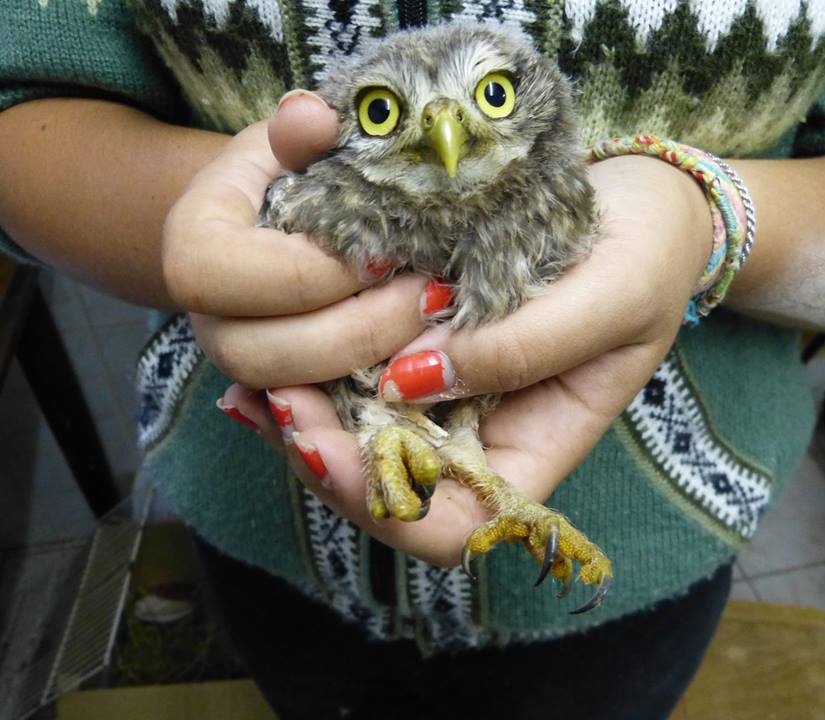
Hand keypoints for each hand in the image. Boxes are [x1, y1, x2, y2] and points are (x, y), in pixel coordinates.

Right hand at [164, 92, 430, 388]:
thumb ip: (298, 133)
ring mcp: (245, 368)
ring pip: (296, 398)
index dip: (319, 271)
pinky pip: (326, 417)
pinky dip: (378, 397)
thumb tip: (311, 117)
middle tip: (431, 295)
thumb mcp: (293, 144)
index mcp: (192, 251)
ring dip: (375, 364)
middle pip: (262, 354)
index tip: (389, 250)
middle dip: (358, 329)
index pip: (237, 276)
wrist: (280, 231)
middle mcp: (207, 322)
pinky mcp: (289, 397)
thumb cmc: (291, 178)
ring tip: (436, 322)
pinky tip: (429, 362)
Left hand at [219, 154, 714, 566]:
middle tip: (270, 397)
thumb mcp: (611, 297)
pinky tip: (275, 351)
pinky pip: (358, 378)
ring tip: (253, 380)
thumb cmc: (646, 256)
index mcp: (532, 452)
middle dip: (320, 454)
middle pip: (383, 489)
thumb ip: (525, 347)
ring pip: (359, 437)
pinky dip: (313, 372)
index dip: (382, 506)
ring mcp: (448, 395)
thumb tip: (409, 381)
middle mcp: (479, 436)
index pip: (447, 527)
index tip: (328, 446)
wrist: (641, 202)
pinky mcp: (424, 346)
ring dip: (303, 416)